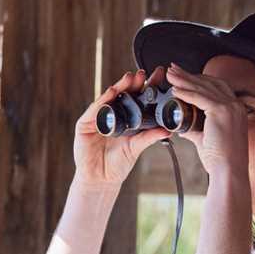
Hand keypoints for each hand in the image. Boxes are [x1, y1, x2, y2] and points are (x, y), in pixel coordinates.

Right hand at [73, 67, 169, 187]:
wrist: (100, 179)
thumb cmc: (118, 164)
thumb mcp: (136, 148)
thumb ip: (150, 137)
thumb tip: (169, 129)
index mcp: (126, 119)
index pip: (138, 99)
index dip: (147, 87)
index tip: (158, 75)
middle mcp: (112, 115)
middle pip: (123, 95)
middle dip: (133, 83)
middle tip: (143, 73)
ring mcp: (98, 118)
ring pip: (109, 99)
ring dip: (119, 87)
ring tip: (129, 78)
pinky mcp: (85, 124)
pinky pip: (95, 109)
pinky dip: (103, 101)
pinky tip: (111, 92)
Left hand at [166, 63, 248, 176]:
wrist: (228, 171)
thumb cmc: (219, 160)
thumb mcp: (206, 139)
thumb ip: (194, 130)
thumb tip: (180, 127)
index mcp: (235, 110)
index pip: (215, 87)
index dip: (198, 80)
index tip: (182, 77)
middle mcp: (235, 105)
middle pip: (209, 83)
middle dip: (189, 75)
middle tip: (172, 69)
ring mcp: (230, 107)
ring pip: (203, 88)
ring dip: (184, 79)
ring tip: (169, 74)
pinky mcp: (222, 112)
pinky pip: (200, 98)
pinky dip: (186, 92)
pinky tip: (174, 90)